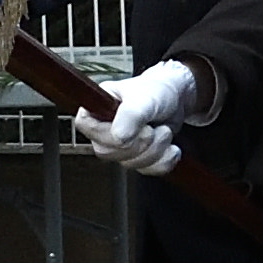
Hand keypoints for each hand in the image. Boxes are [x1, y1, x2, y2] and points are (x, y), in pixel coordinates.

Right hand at [82, 57, 205, 175]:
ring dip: (156, 149)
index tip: (131, 125)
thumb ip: (130, 115)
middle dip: (139, 142)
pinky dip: (165, 160)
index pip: (85, 126)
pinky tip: (170, 148)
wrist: (177, 98)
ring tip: (163, 130)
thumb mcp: (143, 98)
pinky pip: (147, 171)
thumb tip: (119, 139)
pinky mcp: (136, 158)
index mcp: (96, 109)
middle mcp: (103, 130)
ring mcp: (118, 147)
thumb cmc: (156, 91)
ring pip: (130, 164)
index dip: (107, 133)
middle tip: (152, 126)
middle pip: (108, 152)